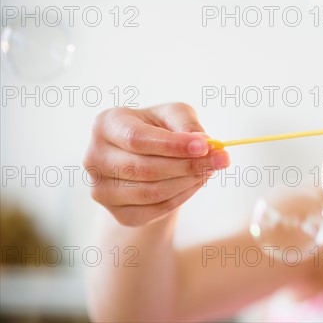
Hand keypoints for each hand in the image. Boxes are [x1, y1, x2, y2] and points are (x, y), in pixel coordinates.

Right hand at [84, 103, 228, 225]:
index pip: (137, 139)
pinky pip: (154, 211)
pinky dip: (181, 197)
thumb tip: (204, 143)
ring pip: (151, 192)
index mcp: (106, 124)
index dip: (173, 145)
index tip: (206, 146)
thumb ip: (187, 124)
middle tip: (221, 159)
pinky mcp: (117, 214)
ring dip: (188, 181)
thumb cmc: (161, 130)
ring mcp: (101, 189)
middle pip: (145, 168)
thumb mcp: (175, 115)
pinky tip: (196, 183)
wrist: (148, 159)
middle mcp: (94, 157)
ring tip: (210, 169)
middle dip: (189, 165)